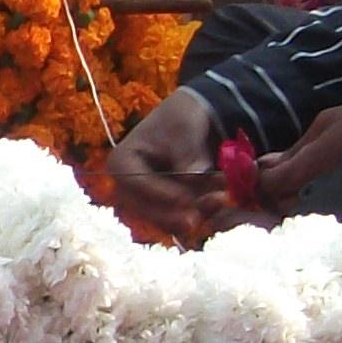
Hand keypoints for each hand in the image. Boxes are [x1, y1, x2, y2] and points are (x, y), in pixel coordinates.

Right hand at [108, 86, 227, 241]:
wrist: (192, 123)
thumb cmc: (180, 120)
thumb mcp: (182, 129)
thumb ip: (185, 153)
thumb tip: (192, 174)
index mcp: (120, 163)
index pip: (136, 184)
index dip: (161, 193)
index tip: (187, 198)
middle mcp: (126, 187)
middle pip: (146, 210)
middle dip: (175, 213)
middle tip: (199, 214)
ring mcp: (145, 201)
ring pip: (164, 220)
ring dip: (193, 213)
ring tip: (221, 198)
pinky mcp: (163, 209)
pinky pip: (178, 221)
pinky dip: (199, 213)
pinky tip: (219, 201)